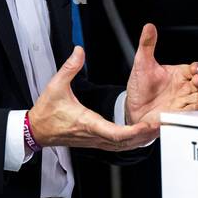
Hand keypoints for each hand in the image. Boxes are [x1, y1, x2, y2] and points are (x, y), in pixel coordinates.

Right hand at [29, 46, 159, 150]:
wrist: (37, 130)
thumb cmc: (46, 112)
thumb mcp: (55, 86)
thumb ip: (69, 68)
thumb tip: (79, 51)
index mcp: (88, 123)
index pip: (115, 133)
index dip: (133, 131)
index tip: (146, 125)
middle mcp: (94, 135)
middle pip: (125, 142)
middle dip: (144, 134)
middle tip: (160, 125)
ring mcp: (96, 141)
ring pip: (123, 146)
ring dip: (140, 139)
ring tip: (156, 129)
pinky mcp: (96, 142)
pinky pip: (117, 145)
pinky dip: (131, 141)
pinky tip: (141, 134)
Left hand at [124, 23, 197, 124]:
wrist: (131, 108)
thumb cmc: (139, 86)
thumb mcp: (142, 63)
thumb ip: (148, 44)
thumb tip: (148, 27)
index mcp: (178, 74)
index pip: (195, 69)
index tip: (195, 69)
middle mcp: (183, 87)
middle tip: (197, 81)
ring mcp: (183, 100)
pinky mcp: (179, 114)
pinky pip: (193, 111)